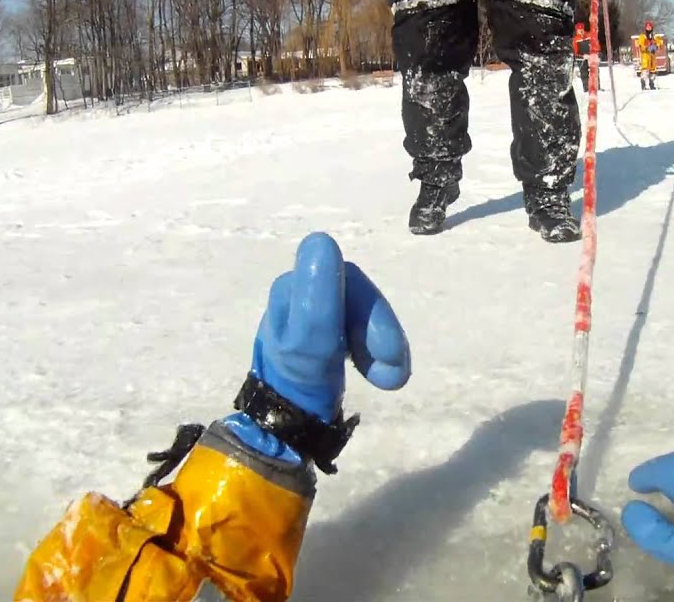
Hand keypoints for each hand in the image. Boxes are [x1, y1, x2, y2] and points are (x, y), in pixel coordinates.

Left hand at [225, 232, 409, 459]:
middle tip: (394, 376)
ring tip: (389, 379)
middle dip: (381, 334)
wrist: (280, 433)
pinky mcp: (323, 334)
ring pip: (363, 313)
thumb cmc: (296, 388)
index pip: (348, 278)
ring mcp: (311, 315)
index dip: (373, 312)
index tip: (387, 355)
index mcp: (292, 291)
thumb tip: (321, 240)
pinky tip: (376, 372)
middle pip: (358, 295)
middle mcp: (299, 295)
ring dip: (383, 345)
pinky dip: (376, 350)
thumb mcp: (308, 346)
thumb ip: (316, 300)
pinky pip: (360, 328)